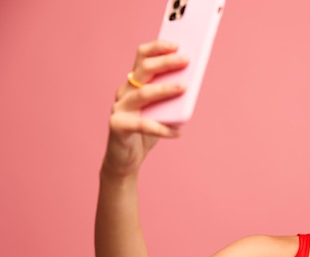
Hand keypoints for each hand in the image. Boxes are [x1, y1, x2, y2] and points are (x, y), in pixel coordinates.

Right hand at [104, 40, 188, 177]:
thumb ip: (171, 98)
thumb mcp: (162, 111)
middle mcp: (124, 92)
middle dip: (165, 63)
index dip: (157, 48)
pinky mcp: (118, 126)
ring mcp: (119, 108)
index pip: (142, 57)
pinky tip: (178, 131)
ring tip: (184, 87)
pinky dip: (161, 128)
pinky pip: (142, 125)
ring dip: (164, 89)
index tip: (176, 43)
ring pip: (143, 94)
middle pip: (143, 70)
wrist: (126, 161)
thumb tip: (191, 83)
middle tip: (186, 60)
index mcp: (133, 84)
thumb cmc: (147, 133)